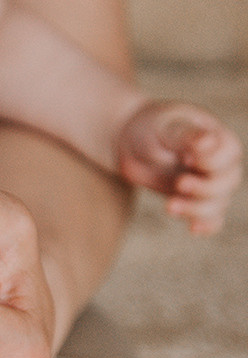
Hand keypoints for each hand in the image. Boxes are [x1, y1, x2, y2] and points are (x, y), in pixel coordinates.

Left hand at [117, 100, 242, 233]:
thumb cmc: (150, 128)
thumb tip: (208, 142)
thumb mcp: (165, 128)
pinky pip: (210, 219)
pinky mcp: (194, 201)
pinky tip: (193, 229)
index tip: (186, 158)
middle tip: (178, 184)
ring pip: (217, 204)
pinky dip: (206, 225)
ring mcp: (208, 184)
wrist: (130, 144)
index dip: (210, 162)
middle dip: (204, 188)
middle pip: (227, 183)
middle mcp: (220, 164)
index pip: (228, 156)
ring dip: (196, 209)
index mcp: (219, 140)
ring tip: (169, 206)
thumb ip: (186, 136)